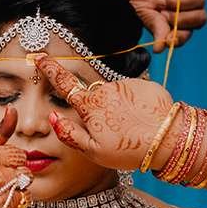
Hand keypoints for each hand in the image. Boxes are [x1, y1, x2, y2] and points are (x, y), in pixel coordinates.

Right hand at [35, 52, 176, 170]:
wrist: (168, 141)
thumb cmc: (128, 151)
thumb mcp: (93, 151)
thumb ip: (69, 134)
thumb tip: (52, 118)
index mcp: (90, 106)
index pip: (64, 84)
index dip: (49, 68)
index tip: (38, 55)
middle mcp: (105, 90)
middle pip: (95, 97)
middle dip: (101, 111)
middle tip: (117, 133)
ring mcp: (126, 85)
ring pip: (116, 96)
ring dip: (121, 109)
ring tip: (134, 130)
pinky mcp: (145, 84)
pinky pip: (135, 94)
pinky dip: (137, 106)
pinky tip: (145, 121)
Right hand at [97, 0, 206, 50]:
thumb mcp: (144, 11)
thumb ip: (157, 27)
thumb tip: (161, 49)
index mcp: (176, 13)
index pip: (191, 29)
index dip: (183, 35)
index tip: (170, 37)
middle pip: (201, 16)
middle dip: (183, 19)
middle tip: (162, 11)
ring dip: (182, 1)